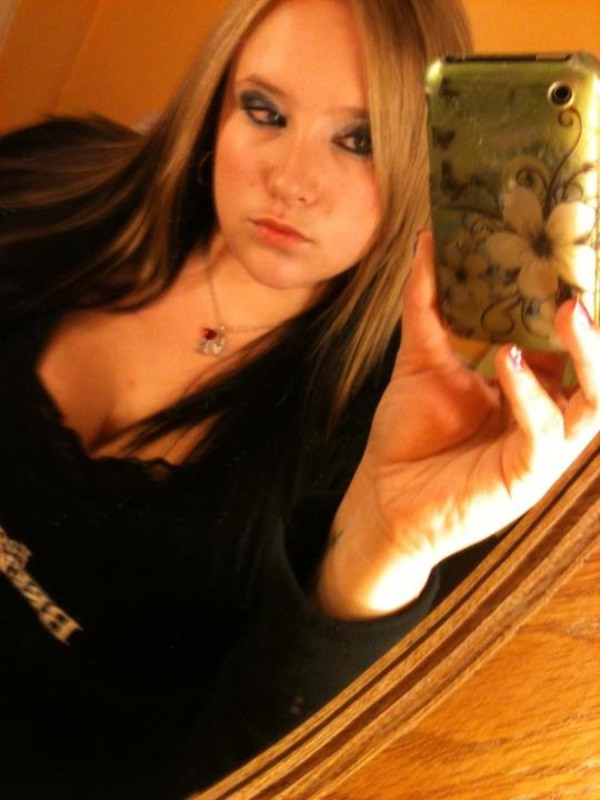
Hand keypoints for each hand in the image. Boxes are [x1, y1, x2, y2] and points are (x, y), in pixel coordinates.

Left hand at [316, 231, 599, 618]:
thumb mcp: (420, 358)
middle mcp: (543, 412)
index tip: (571, 253)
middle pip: (592, 366)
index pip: (562, 339)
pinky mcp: (529, 474)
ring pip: (594, 399)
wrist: (383, 496)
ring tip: (568, 310)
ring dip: (587, 353)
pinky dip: (531, 394)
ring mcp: (542, 445)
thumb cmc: (408, 433)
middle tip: (579, 282)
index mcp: (525, 385)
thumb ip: (428, 303)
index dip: (572, 298)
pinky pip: (547, 432)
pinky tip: (508, 362)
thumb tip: (427, 240)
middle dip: (595, 325)